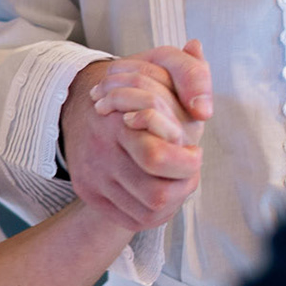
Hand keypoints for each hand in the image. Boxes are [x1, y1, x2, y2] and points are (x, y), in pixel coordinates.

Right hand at [60, 40, 209, 230]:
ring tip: (178, 178)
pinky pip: (133, 219)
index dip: (187, 163)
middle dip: (185, 186)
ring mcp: (93, 177)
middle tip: (189, 168)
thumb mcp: (164, 66)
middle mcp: (101, 152)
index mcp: (119, 120)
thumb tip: (204, 108)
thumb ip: (191, 74)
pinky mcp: (89, 193)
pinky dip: (157, 211)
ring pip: (149, 212)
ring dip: (175, 200)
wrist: (81, 106)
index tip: (194, 152)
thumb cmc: (134, 90)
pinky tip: (160, 190)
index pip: (157, 158)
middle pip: (157, 195)